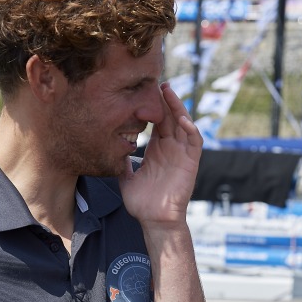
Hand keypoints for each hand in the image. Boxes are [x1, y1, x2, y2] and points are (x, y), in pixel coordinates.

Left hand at [119, 82, 202, 224]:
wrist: (154, 220)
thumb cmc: (142, 203)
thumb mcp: (126, 177)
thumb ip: (120, 162)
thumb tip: (107, 151)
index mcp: (157, 150)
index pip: (158, 121)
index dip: (153, 106)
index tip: (143, 90)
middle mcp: (171, 149)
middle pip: (171, 117)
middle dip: (165, 100)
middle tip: (157, 82)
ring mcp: (182, 154)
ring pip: (183, 124)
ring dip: (178, 107)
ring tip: (169, 92)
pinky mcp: (191, 162)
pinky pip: (194, 141)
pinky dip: (190, 128)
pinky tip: (181, 118)